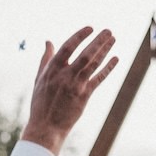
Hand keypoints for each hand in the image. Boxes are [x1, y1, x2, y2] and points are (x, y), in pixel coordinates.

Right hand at [21, 27, 119, 153]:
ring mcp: (75, 86)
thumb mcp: (39, 79)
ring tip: (113, 39)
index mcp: (52, 70)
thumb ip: (45, 59)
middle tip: (108, 31)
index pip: (67, 47)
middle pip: (84, 54)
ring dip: (104, 51)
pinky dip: (108, 68)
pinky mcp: (84, 96)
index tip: (90, 28)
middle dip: (97, 41)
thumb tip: (49, 41)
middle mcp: (64, 76)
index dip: (79, 36)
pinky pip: (98, 79)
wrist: (46, 127)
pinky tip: (115, 59)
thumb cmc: (41, 102)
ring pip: (93, 64)